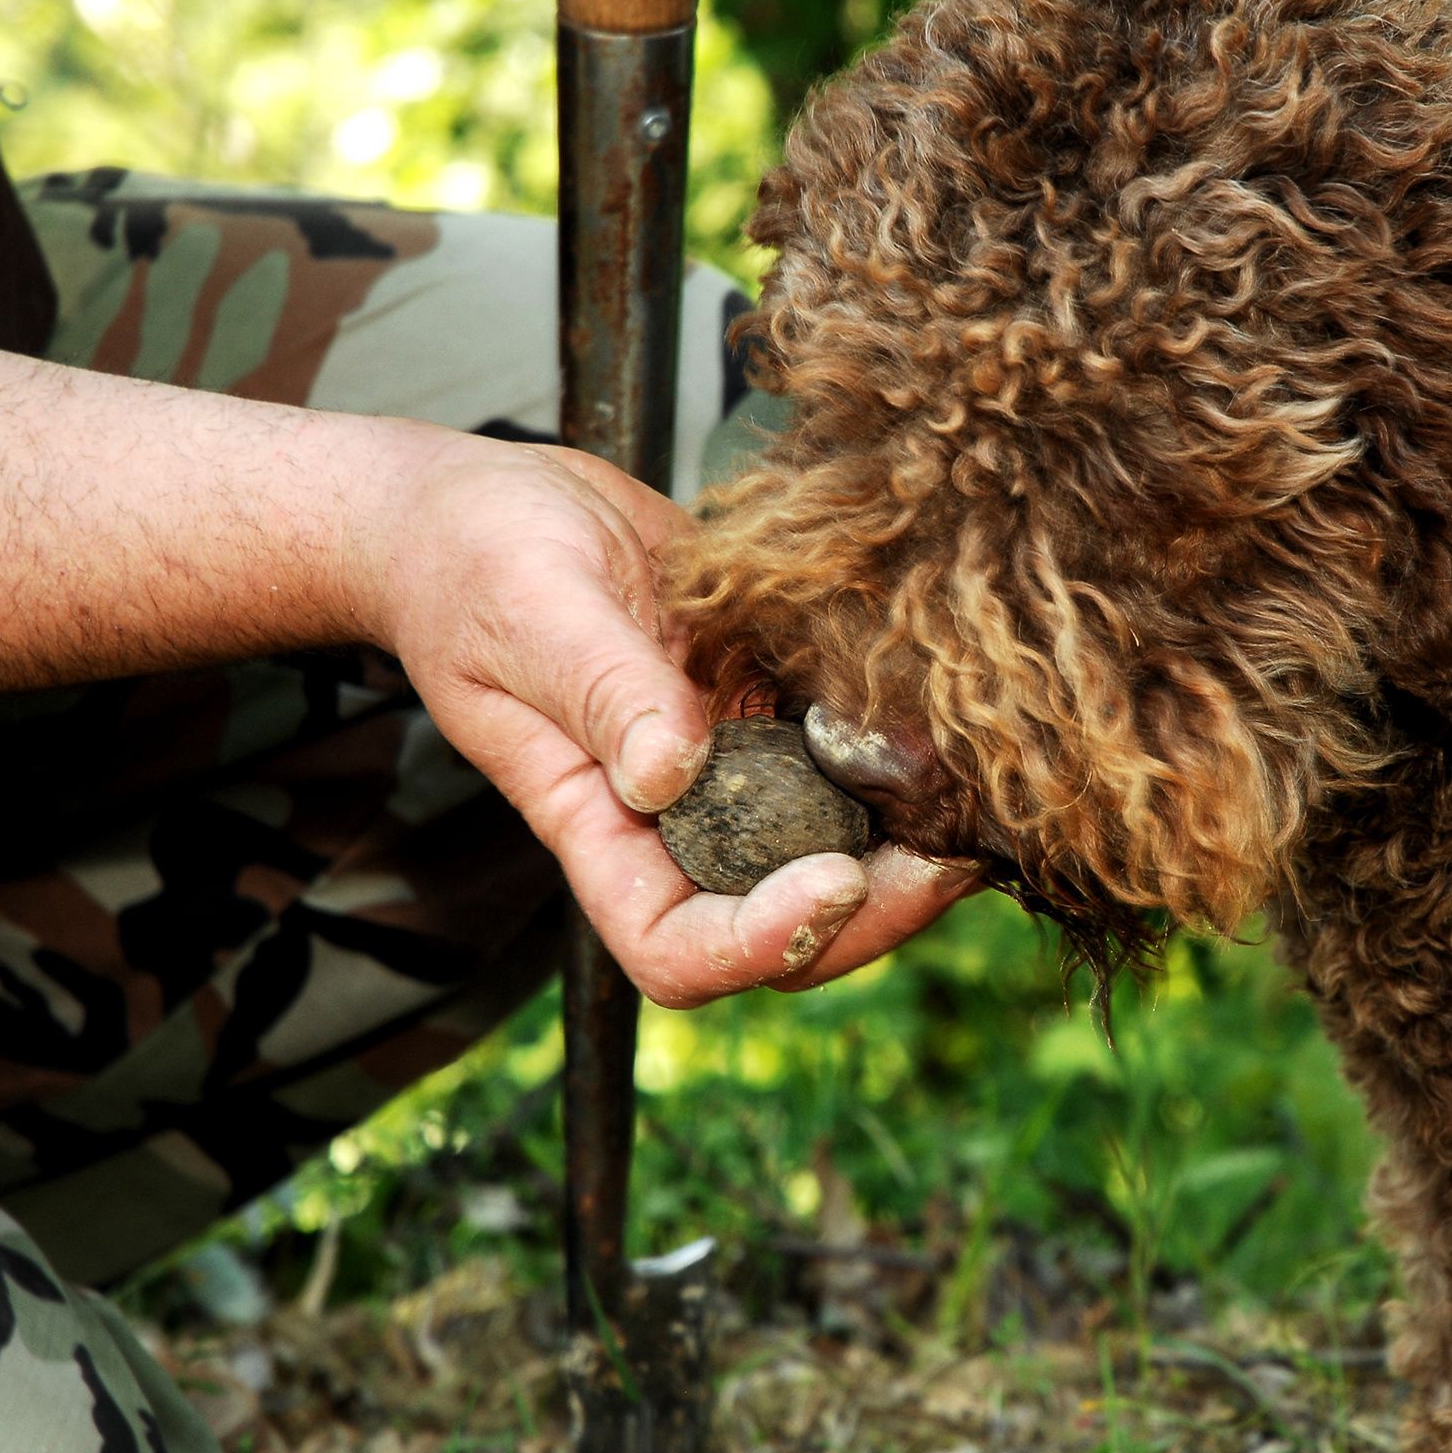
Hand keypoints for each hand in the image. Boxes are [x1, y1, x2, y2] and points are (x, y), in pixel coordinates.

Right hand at [352, 427, 978, 1004]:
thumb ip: (604, 692)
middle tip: (952, 852)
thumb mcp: (532, 612)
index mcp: (597, 825)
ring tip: (978, 795)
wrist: (484, 505)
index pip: (676, 947)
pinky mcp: (770, 705)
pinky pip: (848, 760)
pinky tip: (956, 717)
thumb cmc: (474, 563)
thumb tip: (670, 773)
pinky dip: (905, 757)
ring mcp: (731, 765)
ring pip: (834, 850)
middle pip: (782, 925)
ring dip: (910, 842)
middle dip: (875, 911)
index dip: (761, 943)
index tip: (834, 876)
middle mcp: (674, 818)